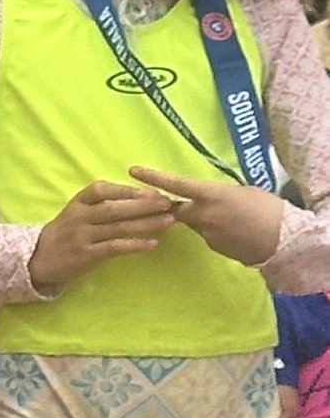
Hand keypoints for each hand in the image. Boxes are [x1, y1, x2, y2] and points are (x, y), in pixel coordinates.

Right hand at [26, 179, 181, 292]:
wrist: (38, 259)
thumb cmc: (64, 233)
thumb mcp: (77, 212)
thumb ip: (101, 204)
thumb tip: (139, 198)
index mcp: (78, 202)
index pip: (104, 190)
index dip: (129, 190)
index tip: (153, 191)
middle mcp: (79, 217)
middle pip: (115, 208)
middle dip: (144, 205)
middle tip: (169, 204)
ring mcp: (81, 236)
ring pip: (118, 227)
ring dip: (146, 224)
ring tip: (169, 222)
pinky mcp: (85, 256)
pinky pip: (114, 247)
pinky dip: (135, 245)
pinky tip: (152, 244)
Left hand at [126, 165, 287, 267]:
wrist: (283, 239)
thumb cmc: (268, 208)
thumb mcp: (242, 191)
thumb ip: (219, 193)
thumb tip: (208, 194)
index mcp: (212, 195)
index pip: (176, 185)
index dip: (154, 177)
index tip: (133, 171)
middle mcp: (204, 215)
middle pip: (175, 208)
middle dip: (170, 204)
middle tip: (163, 198)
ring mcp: (207, 233)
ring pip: (192, 223)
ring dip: (199, 217)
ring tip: (224, 214)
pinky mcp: (213, 247)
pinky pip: (206, 235)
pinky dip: (213, 230)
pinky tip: (232, 229)